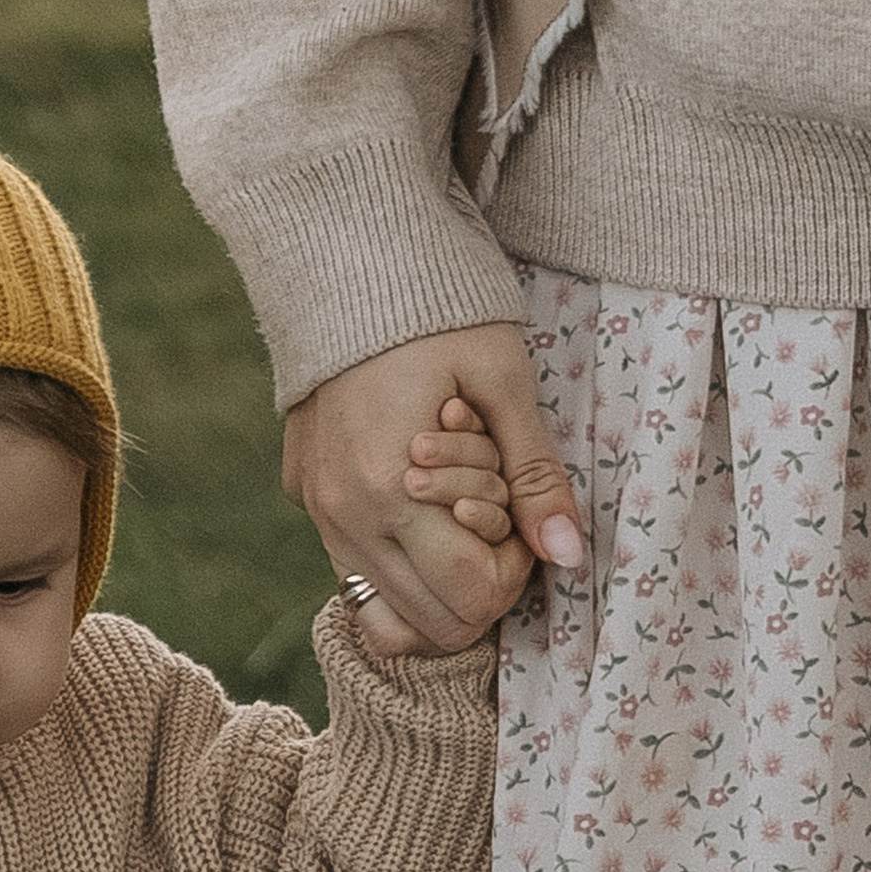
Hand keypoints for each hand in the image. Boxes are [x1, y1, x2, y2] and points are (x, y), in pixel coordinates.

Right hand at [283, 322, 584, 659]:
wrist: (343, 249)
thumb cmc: (438, 307)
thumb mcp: (505, 382)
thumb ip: (535, 477)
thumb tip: (567, 557)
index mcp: (393, 492)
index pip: (469, 597)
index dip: (515, 568)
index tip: (523, 510)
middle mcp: (344, 517)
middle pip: (432, 622)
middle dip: (479, 583)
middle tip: (498, 513)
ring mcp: (317, 512)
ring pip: (386, 608)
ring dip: (436, 577)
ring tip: (458, 505)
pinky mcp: (303, 495)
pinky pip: (355, 564)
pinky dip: (397, 554)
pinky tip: (419, 491)